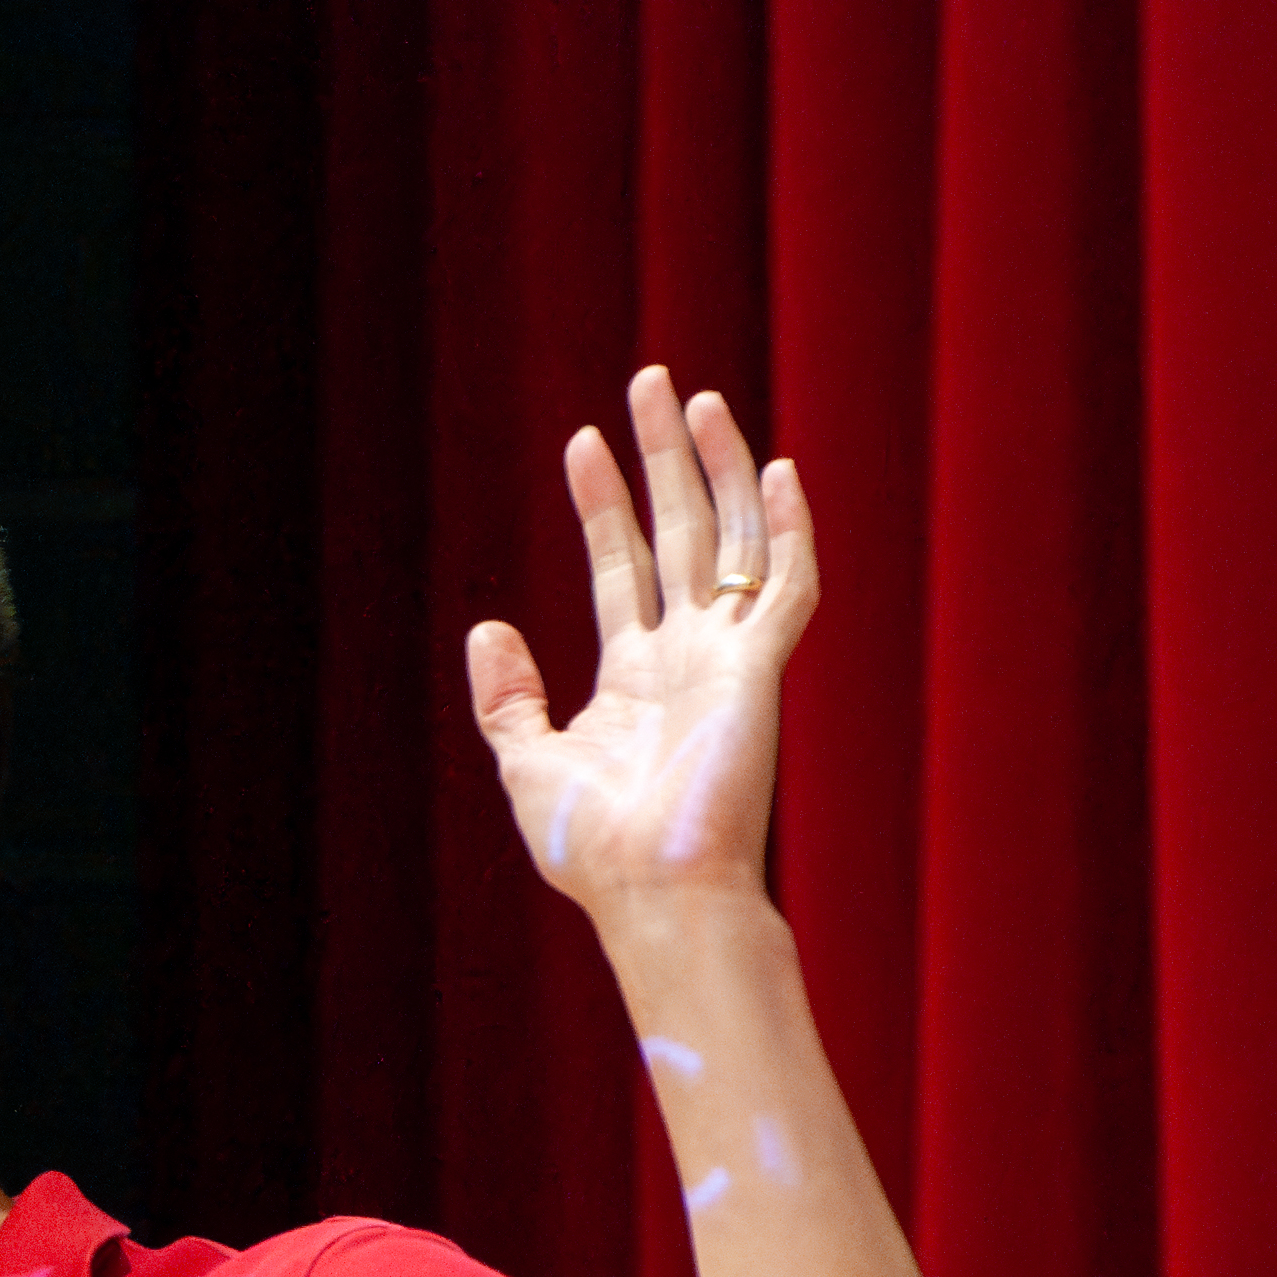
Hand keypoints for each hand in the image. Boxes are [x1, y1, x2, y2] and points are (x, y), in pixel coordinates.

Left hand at [467, 366, 819, 928]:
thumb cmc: (593, 847)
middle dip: (664, 459)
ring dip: (720, 469)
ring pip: (733, 540)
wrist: (651, 893)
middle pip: (679, 532)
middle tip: (650, 382)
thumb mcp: (526, 762)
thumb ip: (507, 698)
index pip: (621, 566)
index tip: (581, 443)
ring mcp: (729, 659)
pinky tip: (778, 471)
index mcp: (636, 677)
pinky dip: (789, 530)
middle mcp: (688, 656)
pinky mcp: (761, 670)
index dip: (604, 503)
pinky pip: (787, 585)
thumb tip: (487, 628)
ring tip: (692, 401)